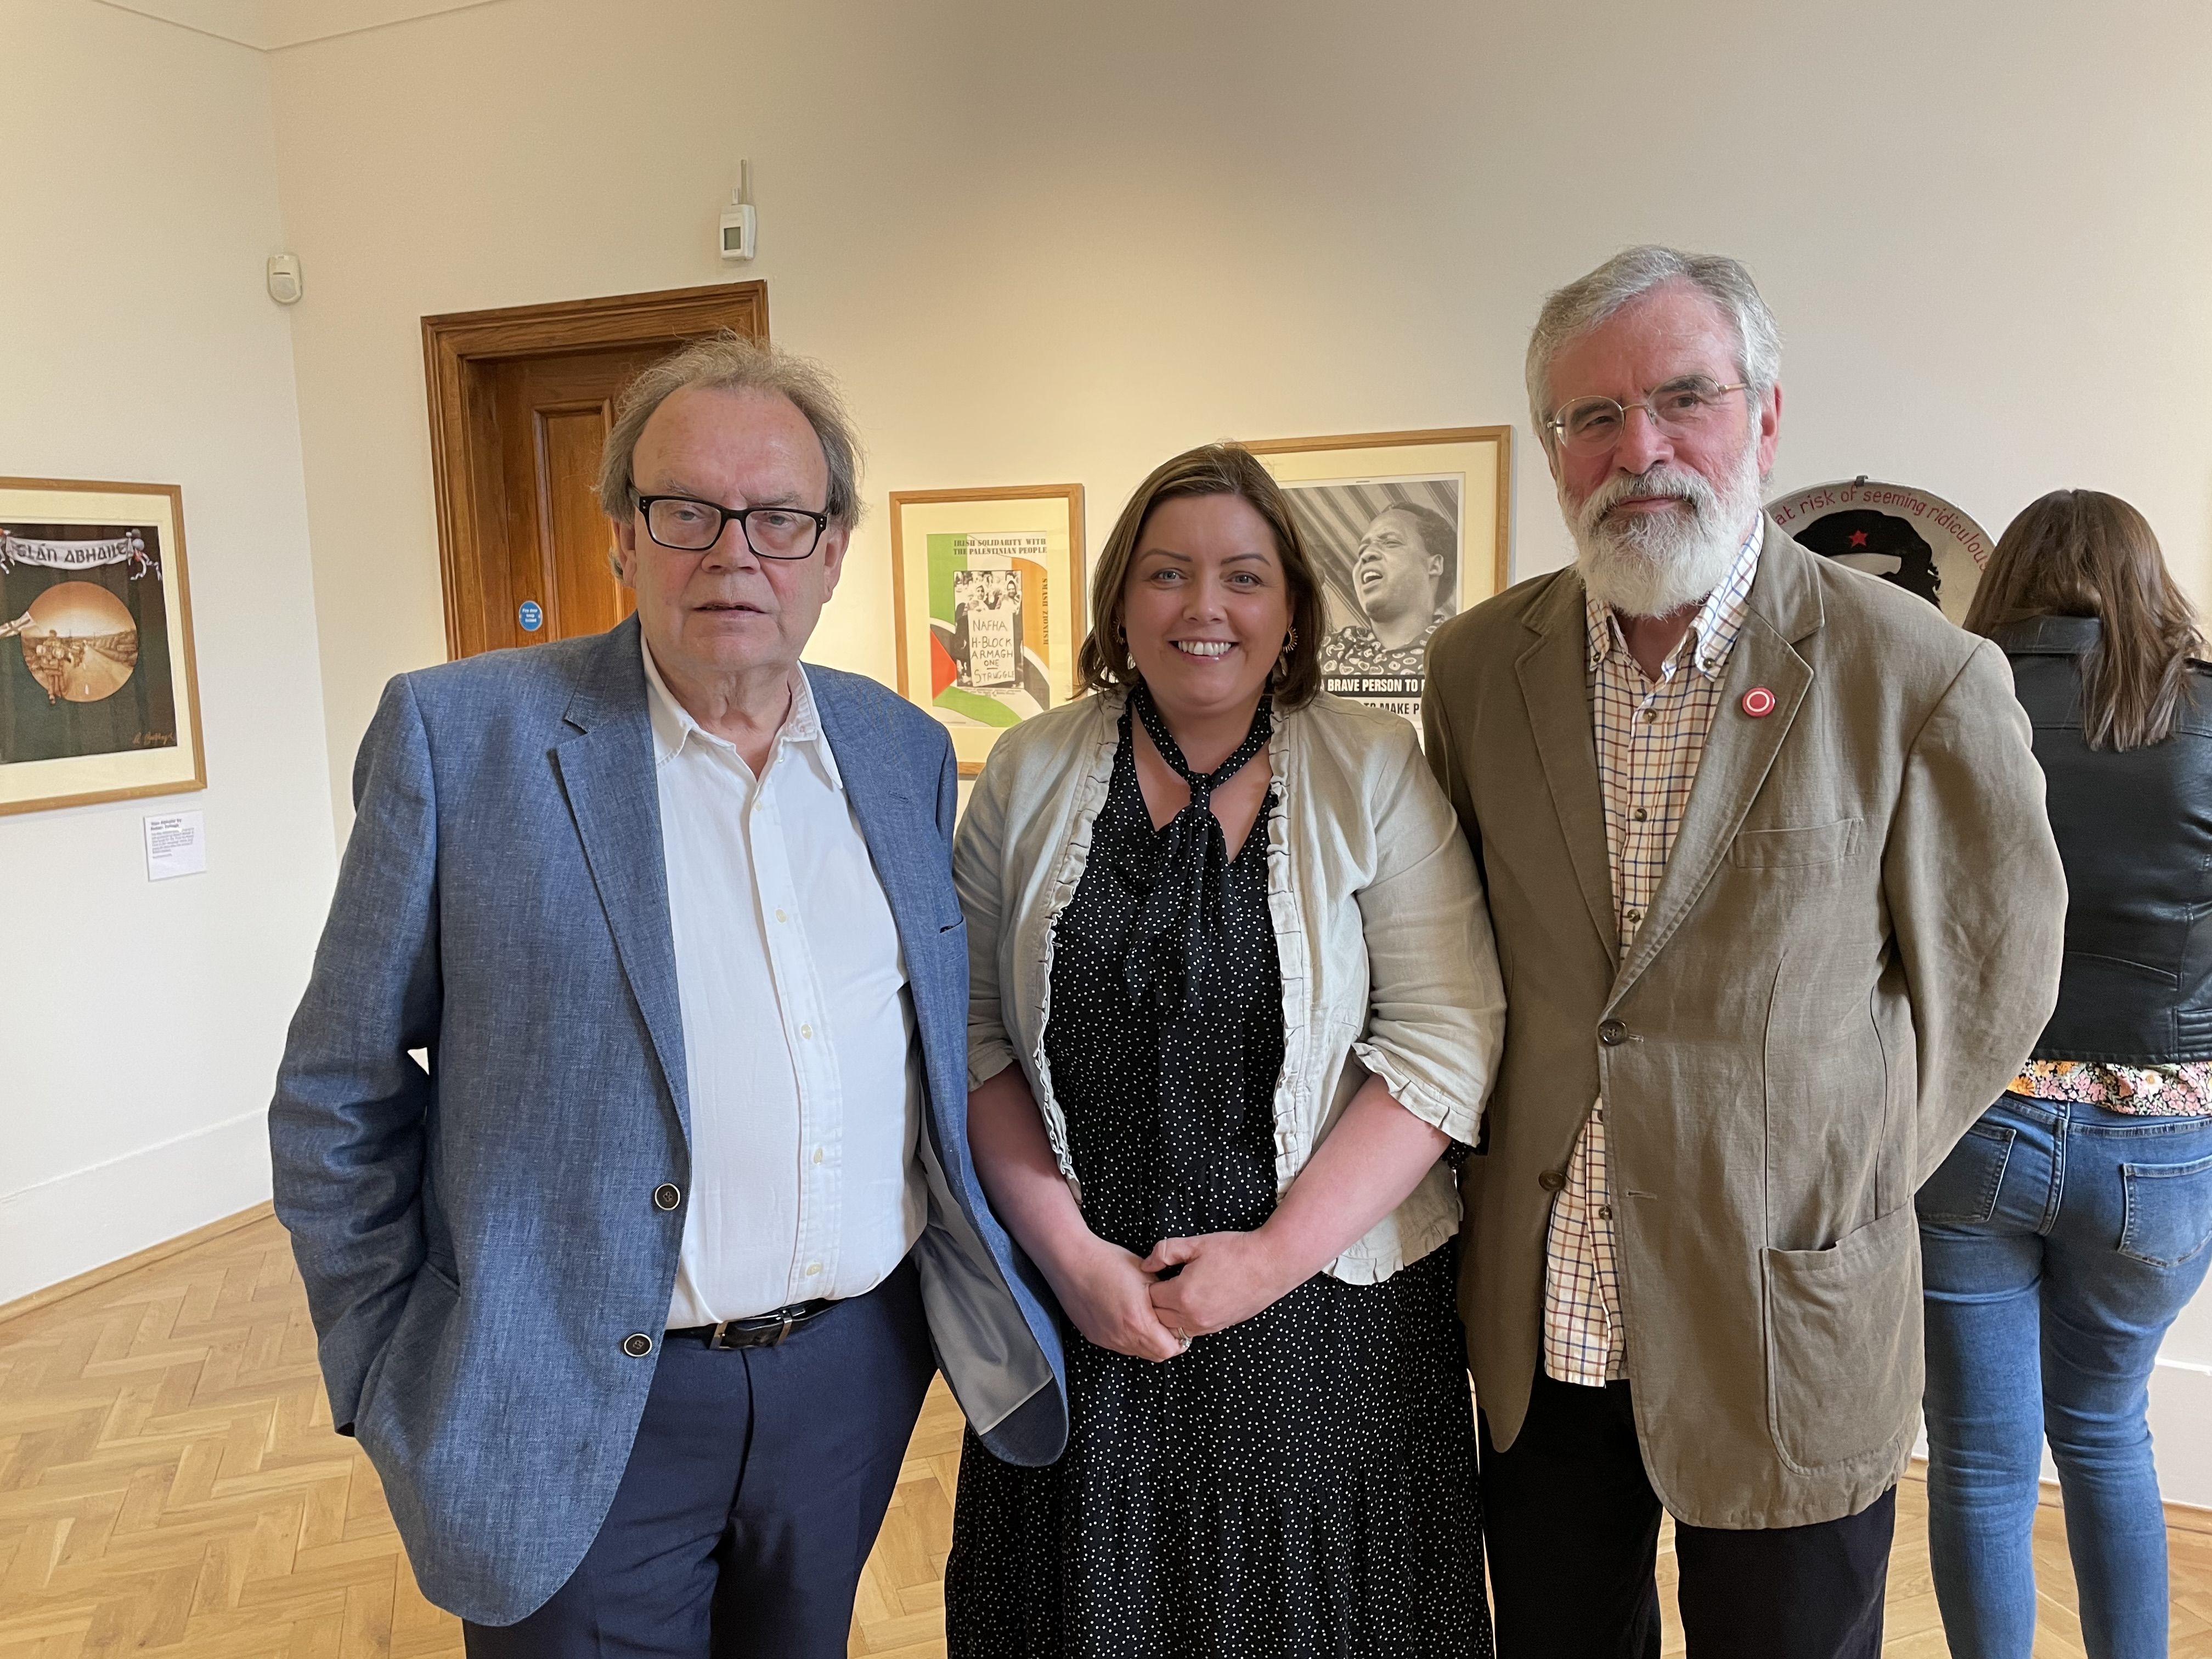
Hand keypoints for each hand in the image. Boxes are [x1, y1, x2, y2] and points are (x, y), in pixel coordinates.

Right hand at [1045, 1234, 1184, 1361]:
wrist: (1073, 1261)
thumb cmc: (1109, 1263)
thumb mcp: (1147, 1275)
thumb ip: (1164, 1299)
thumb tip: (1175, 1309)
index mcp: (1138, 1323)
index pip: (1170, 1349)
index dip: (1179, 1338)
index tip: (1178, 1325)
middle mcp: (1122, 1338)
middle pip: (1154, 1355)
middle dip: (1164, 1342)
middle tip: (1165, 1323)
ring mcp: (1107, 1339)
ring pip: (1136, 1352)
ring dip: (1145, 1341)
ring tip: (1144, 1318)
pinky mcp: (1094, 1336)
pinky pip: (1119, 1345)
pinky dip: (1128, 1337)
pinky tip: (1125, 1316)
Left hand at [1142, 1230, 1304, 1338]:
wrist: (1271, 1263)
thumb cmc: (1235, 1250)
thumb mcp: (1196, 1244)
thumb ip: (1165, 1252)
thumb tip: (1146, 1265)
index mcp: (1183, 1295)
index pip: (1149, 1298)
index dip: (1146, 1285)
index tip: (1150, 1275)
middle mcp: (1193, 1316)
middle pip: (1157, 1318)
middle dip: (1152, 1303)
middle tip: (1156, 1286)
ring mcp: (1208, 1325)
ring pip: (1173, 1329)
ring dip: (1167, 1316)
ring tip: (1170, 1296)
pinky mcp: (1220, 1327)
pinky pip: (1192, 1332)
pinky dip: (1183, 1322)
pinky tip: (1188, 1305)